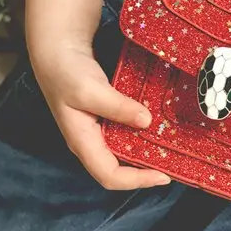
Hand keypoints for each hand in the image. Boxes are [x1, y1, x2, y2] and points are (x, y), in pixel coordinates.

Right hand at [31, 42, 171, 189]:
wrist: (57, 49)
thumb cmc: (65, 70)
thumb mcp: (90, 89)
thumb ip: (118, 107)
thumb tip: (147, 121)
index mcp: (82, 142)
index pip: (109, 176)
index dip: (137, 181)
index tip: (163, 176)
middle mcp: (90, 142)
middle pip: (118, 171)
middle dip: (145, 172)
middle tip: (173, 165)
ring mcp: (97, 131)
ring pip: (123, 154)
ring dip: (145, 155)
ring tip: (170, 151)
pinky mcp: (105, 118)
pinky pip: (125, 135)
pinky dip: (142, 136)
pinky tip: (158, 128)